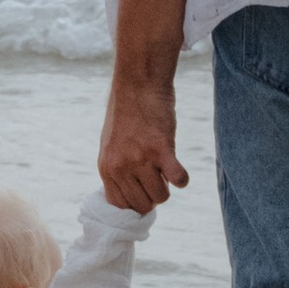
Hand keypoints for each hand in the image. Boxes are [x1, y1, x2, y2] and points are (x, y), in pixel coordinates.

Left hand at [98, 69, 188, 210]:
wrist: (138, 82)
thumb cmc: (128, 112)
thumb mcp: (112, 144)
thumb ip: (118, 169)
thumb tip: (134, 195)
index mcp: (106, 167)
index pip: (120, 205)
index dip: (136, 201)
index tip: (144, 191)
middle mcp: (120, 167)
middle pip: (142, 205)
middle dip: (152, 195)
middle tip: (157, 176)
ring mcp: (140, 159)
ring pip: (161, 197)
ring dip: (167, 186)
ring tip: (165, 167)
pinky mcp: (161, 148)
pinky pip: (178, 180)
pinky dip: (182, 178)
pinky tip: (178, 167)